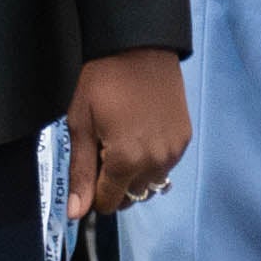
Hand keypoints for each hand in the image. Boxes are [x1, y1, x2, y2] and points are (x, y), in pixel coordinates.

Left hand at [63, 48, 188, 218]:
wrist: (139, 47)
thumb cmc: (102, 82)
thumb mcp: (81, 125)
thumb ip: (81, 172)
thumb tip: (76, 213)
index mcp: (125, 161)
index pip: (108, 204)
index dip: (93, 192)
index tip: (89, 169)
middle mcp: (154, 162)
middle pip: (130, 197)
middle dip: (114, 183)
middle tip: (104, 149)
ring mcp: (173, 152)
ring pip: (149, 185)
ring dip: (135, 175)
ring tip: (124, 142)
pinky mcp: (184, 140)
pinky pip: (165, 166)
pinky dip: (152, 160)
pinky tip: (142, 135)